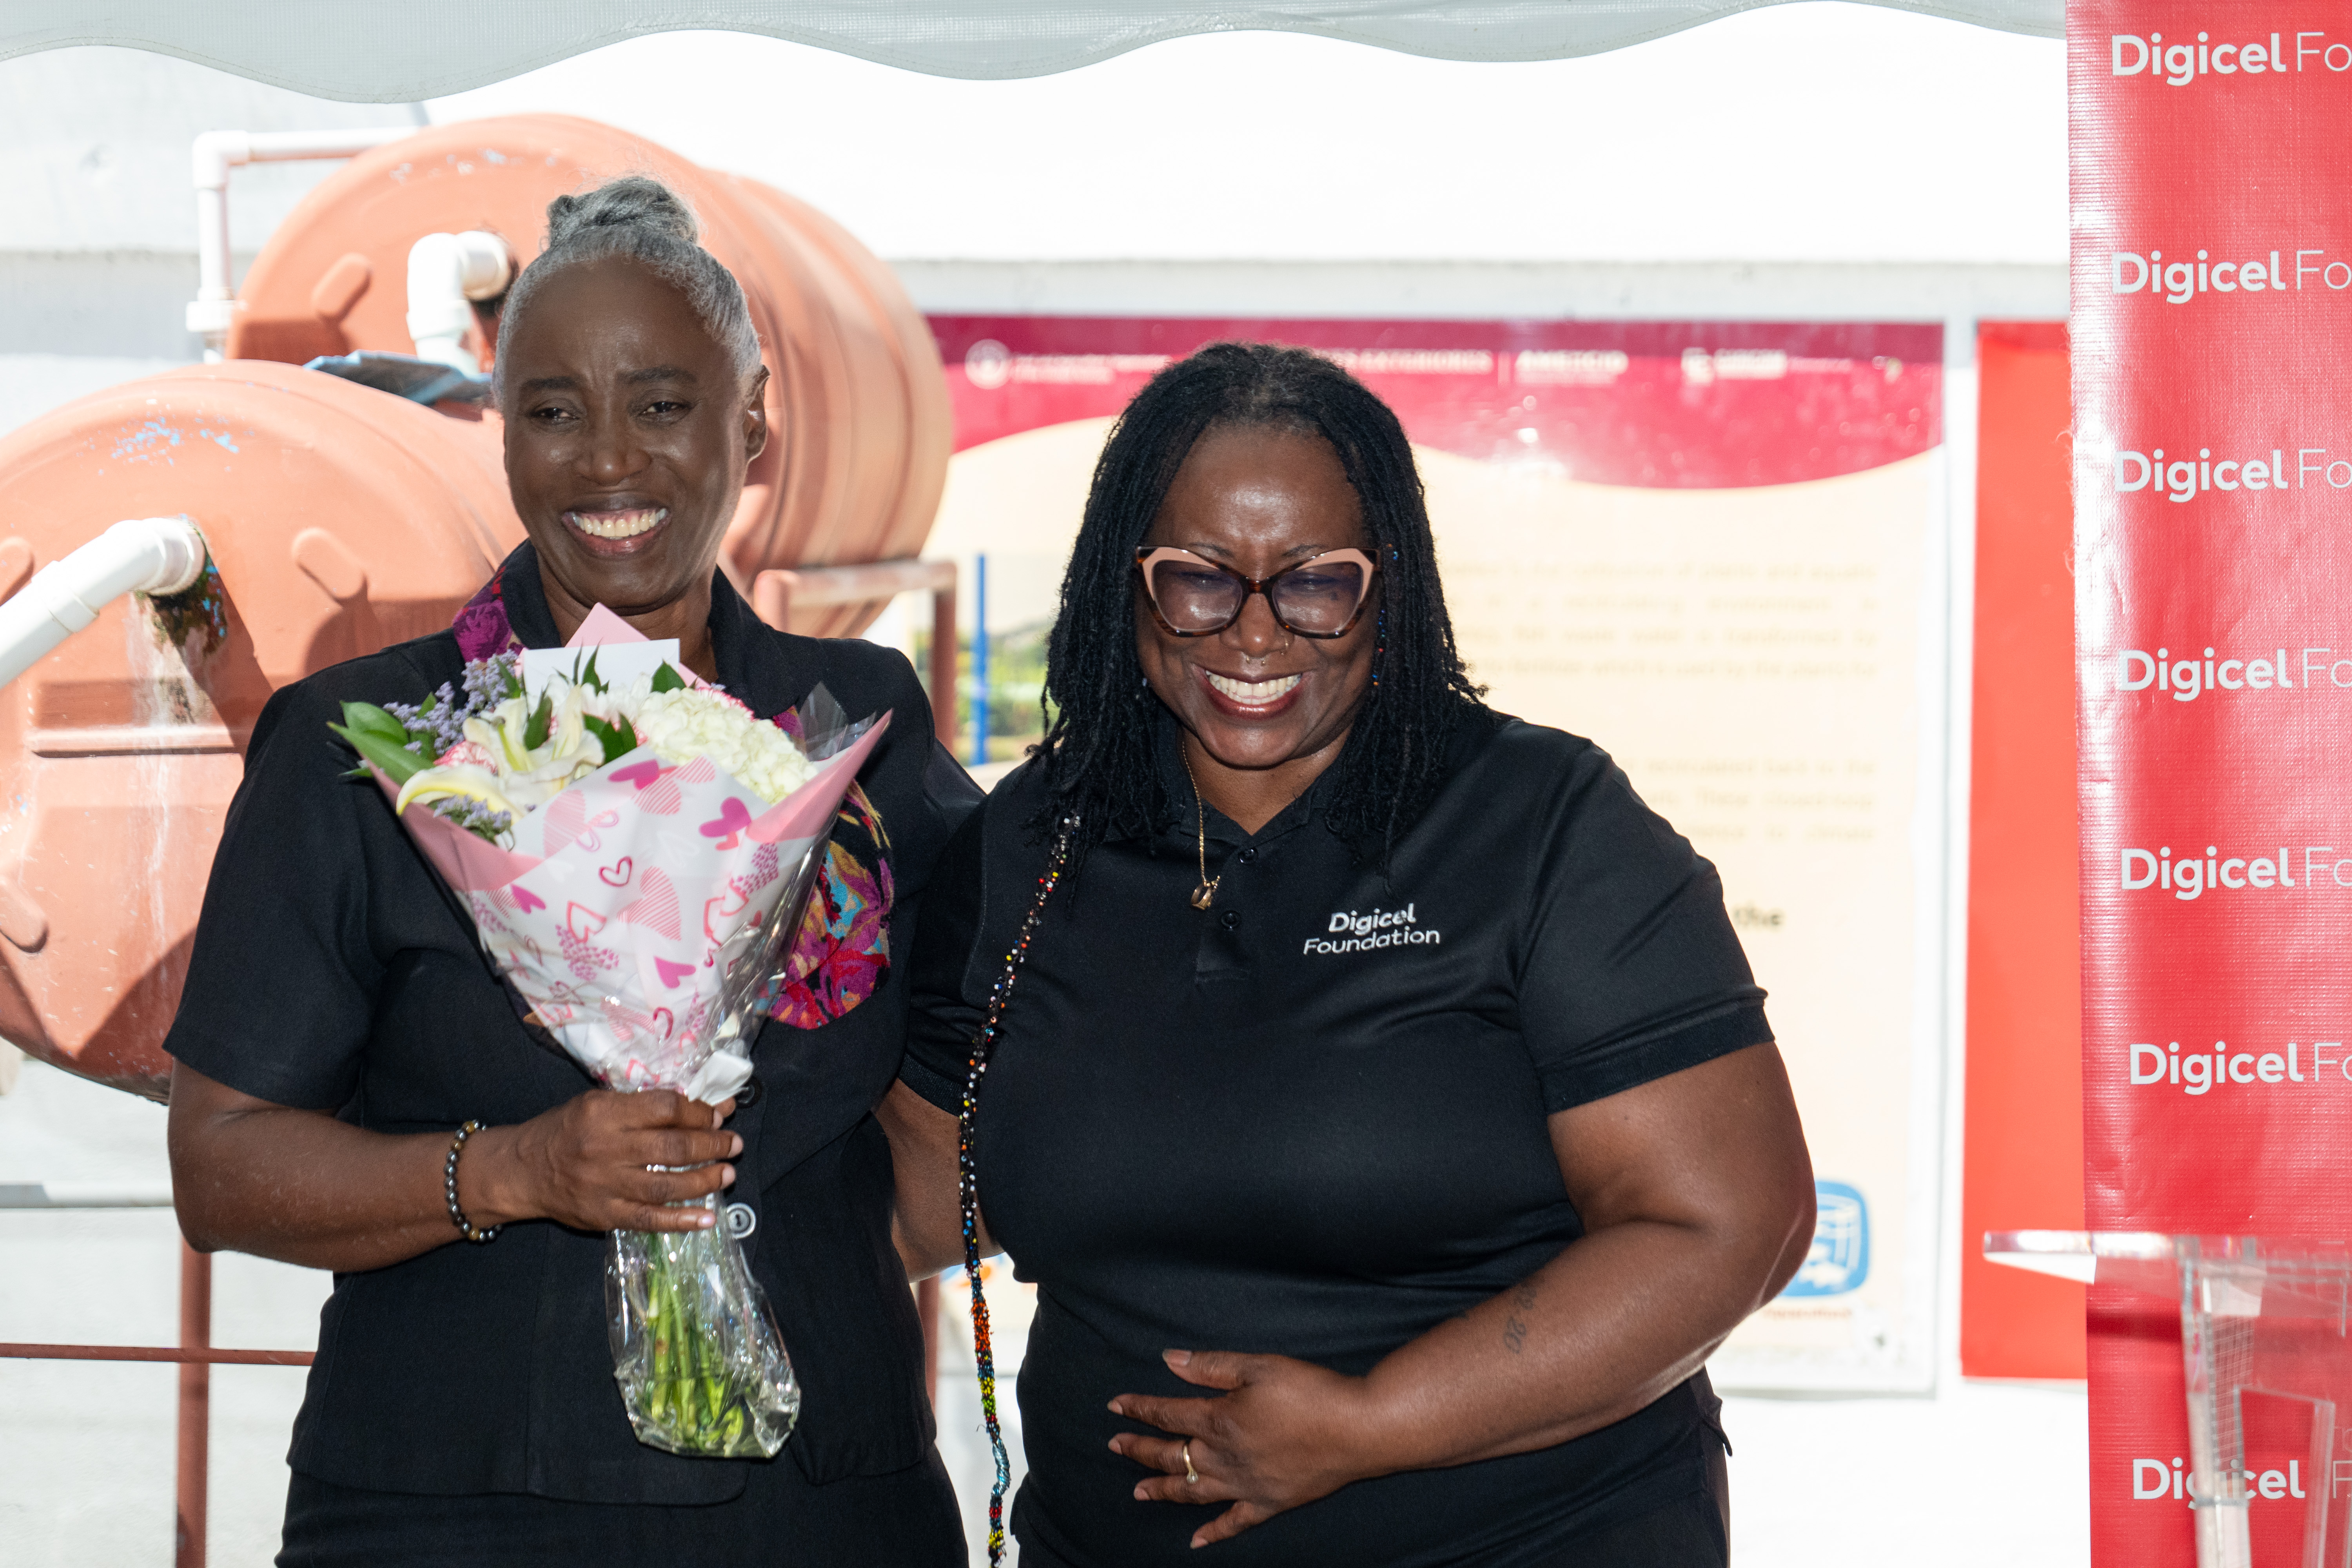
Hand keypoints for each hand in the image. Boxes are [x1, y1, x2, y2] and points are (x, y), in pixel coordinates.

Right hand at [469, 1089, 738, 1232]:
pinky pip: (649, 1220)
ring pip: (666, 1186)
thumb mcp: (597, 1103)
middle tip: (734, 1144)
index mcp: (604, 1113)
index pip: (665, 1108)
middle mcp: (605, 1149)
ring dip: (704, 1181)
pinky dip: (681, 1220)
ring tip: (728, 1173)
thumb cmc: (565, 1130)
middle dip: (712, 1145)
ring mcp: (604, 1186)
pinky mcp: (603, 1216)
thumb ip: (644, 1105)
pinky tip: (707, 1217)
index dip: (699, 1112)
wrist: (521, 1171)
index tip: (718, 1115)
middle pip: (672, 1148)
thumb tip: (702, 1106)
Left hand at [1107, 1349, 1383, 1547]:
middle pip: (1171, 1454)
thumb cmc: (1310, 1391)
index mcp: (1219, 1419)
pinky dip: (1212, 1533)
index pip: (1167, 1413)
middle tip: (1115, 1445)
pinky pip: (1233, 1523)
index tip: (1115, 1406)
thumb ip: (1209, 1365)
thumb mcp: (1257, 1366)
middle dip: (1139, 1448)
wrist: (1358, 1429)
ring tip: (1137, 1491)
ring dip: (1161, 1490)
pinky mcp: (1269, 1503)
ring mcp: (1245, 1485)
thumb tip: (1167, 1360)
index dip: (1139, 1408)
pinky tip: (1195, 1542)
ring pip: (1192, 1491)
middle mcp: (1225, 1457)